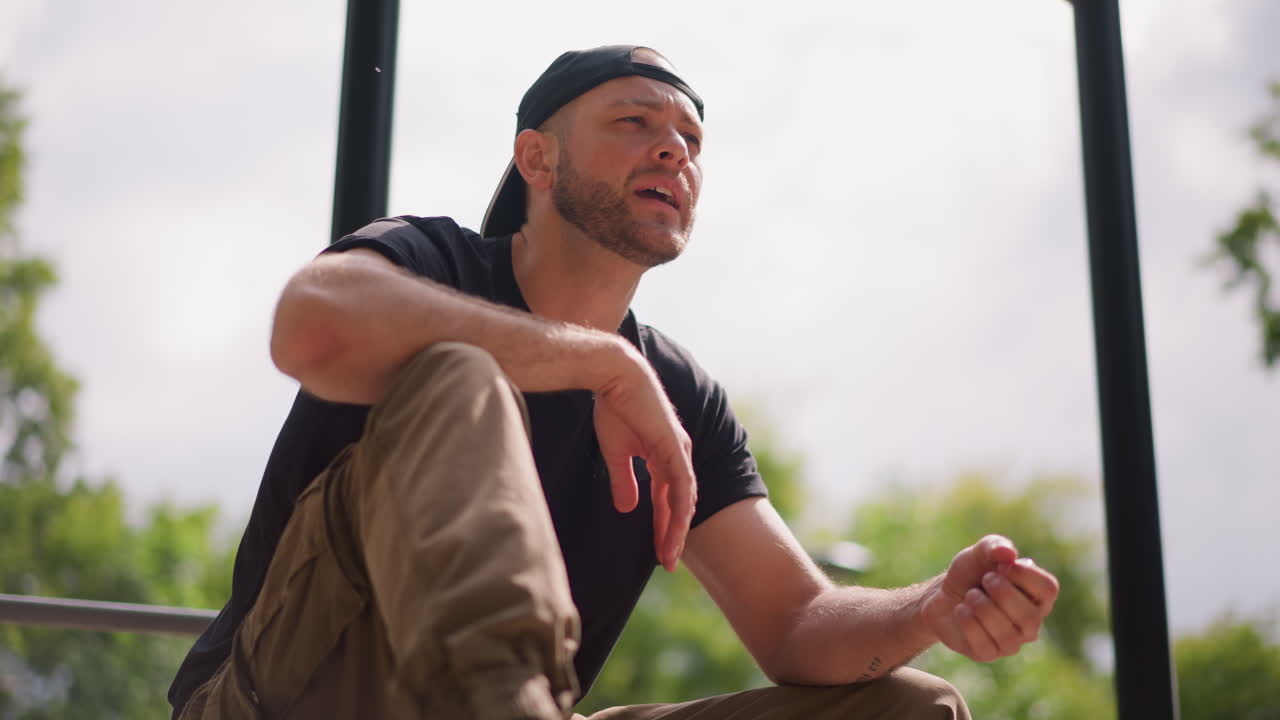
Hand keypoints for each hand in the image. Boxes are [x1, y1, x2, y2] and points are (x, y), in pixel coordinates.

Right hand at [592, 356, 696, 572]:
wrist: (614, 375)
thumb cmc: (614, 407)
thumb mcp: (616, 453)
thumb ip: (624, 481)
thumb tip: (627, 509)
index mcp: (664, 456)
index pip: (667, 498)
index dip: (664, 525)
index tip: (659, 551)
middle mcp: (677, 455)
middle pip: (680, 503)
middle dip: (673, 534)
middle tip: (668, 562)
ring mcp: (678, 451)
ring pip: (683, 499)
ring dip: (677, 529)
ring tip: (668, 555)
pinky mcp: (673, 447)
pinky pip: (680, 485)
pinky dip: (678, 509)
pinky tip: (673, 529)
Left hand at [920, 535, 1059, 661]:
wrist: (941, 595)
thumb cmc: (970, 573)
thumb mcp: (980, 552)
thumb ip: (995, 546)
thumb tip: (1009, 555)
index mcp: (1037, 597)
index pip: (1048, 590)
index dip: (1025, 575)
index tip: (1004, 566)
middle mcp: (1030, 623)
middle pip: (1029, 616)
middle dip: (1002, 592)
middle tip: (985, 580)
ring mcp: (1011, 642)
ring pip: (1007, 634)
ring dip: (982, 607)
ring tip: (970, 595)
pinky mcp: (988, 654)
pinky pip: (984, 644)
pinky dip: (968, 622)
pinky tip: (961, 610)